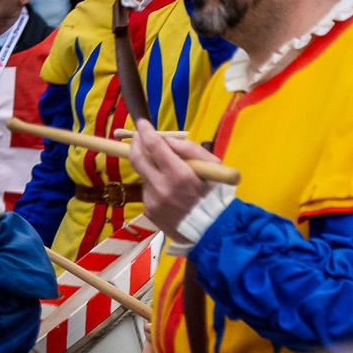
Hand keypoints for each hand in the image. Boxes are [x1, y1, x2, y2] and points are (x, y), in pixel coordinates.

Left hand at [129, 116, 216, 231]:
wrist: (213, 229)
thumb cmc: (217, 194)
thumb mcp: (214, 167)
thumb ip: (191, 149)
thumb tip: (167, 140)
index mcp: (180, 174)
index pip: (155, 147)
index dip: (146, 132)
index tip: (142, 122)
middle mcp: (162, 187)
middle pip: (137, 159)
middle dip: (136, 144)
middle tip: (140, 136)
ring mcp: (153, 201)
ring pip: (145, 176)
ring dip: (152, 169)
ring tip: (168, 174)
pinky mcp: (149, 211)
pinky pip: (148, 191)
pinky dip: (156, 186)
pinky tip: (170, 193)